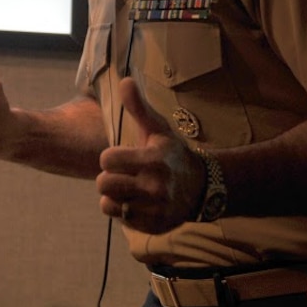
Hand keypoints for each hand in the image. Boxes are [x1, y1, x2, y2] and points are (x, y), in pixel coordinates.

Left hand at [96, 77, 206, 233]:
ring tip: (128, 188)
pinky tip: (136, 202)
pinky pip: (120, 219)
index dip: (110, 157)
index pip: (107, 159)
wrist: (202, 187)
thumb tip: (124, 81)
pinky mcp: (153, 226)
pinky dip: (123, 211)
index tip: (121, 156)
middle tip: (122, 174)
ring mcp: (154, 209)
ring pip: (108, 204)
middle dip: (108, 176)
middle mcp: (155, 186)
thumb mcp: (158, 129)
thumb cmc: (173, 154)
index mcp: (153, 160)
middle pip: (103, 183)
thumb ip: (138, 107)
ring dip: (113, 196)